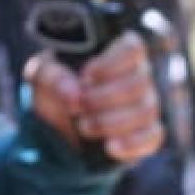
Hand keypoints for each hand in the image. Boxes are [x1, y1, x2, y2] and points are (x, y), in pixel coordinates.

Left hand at [25, 34, 162, 166]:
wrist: (57, 124)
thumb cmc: (56, 88)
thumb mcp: (41, 76)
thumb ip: (51, 76)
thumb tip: (74, 93)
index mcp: (118, 52)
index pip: (133, 48)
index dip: (110, 64)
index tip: (85, 76)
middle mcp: (140, 76)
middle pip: (138, 83)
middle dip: (103, 98)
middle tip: (78, 106)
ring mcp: (147, 104)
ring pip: (145, 111)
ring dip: (110, 122)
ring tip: (83, 125)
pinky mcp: (148, 132)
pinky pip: (152, 137)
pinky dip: (131, 143)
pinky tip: (109, 146)